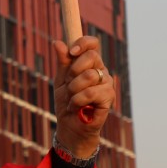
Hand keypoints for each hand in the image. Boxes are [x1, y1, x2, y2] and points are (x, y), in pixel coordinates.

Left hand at [53, 36, 114, 158]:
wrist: (70, 125)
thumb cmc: (67, 101)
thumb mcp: (61, 79)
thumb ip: (62, 61)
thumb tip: (58, 42)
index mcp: (90, 63)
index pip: (92, 43)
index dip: (82, 43)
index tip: (71, 52)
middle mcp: (102, 70)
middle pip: (91, 56)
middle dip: (73, 71)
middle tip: (69, 84)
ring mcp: (107, 83)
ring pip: (88, 75)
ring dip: (73, 89)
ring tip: (72, 98)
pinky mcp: (108, 97)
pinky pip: (89, 93)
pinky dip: (77, 101)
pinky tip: (76, 107)